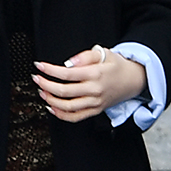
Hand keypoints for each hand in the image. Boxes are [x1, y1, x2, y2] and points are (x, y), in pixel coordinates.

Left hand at [32, 47, 146, 122]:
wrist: (133, 80)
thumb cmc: (117, 65)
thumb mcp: (103, 52)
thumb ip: (85, 56)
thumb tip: (69, 63)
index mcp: (95, 74)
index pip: (67, 73)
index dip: (50, 70)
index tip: (39, 66)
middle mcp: (94, 90)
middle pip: (64, 91)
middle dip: (46, 85)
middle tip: (37, 79)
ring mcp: (95, 102)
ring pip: (68, 106)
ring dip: (51, 100)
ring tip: (42, 92)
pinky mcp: (96, 110)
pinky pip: (76, 117)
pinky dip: (61, 115)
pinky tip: (52, 107)